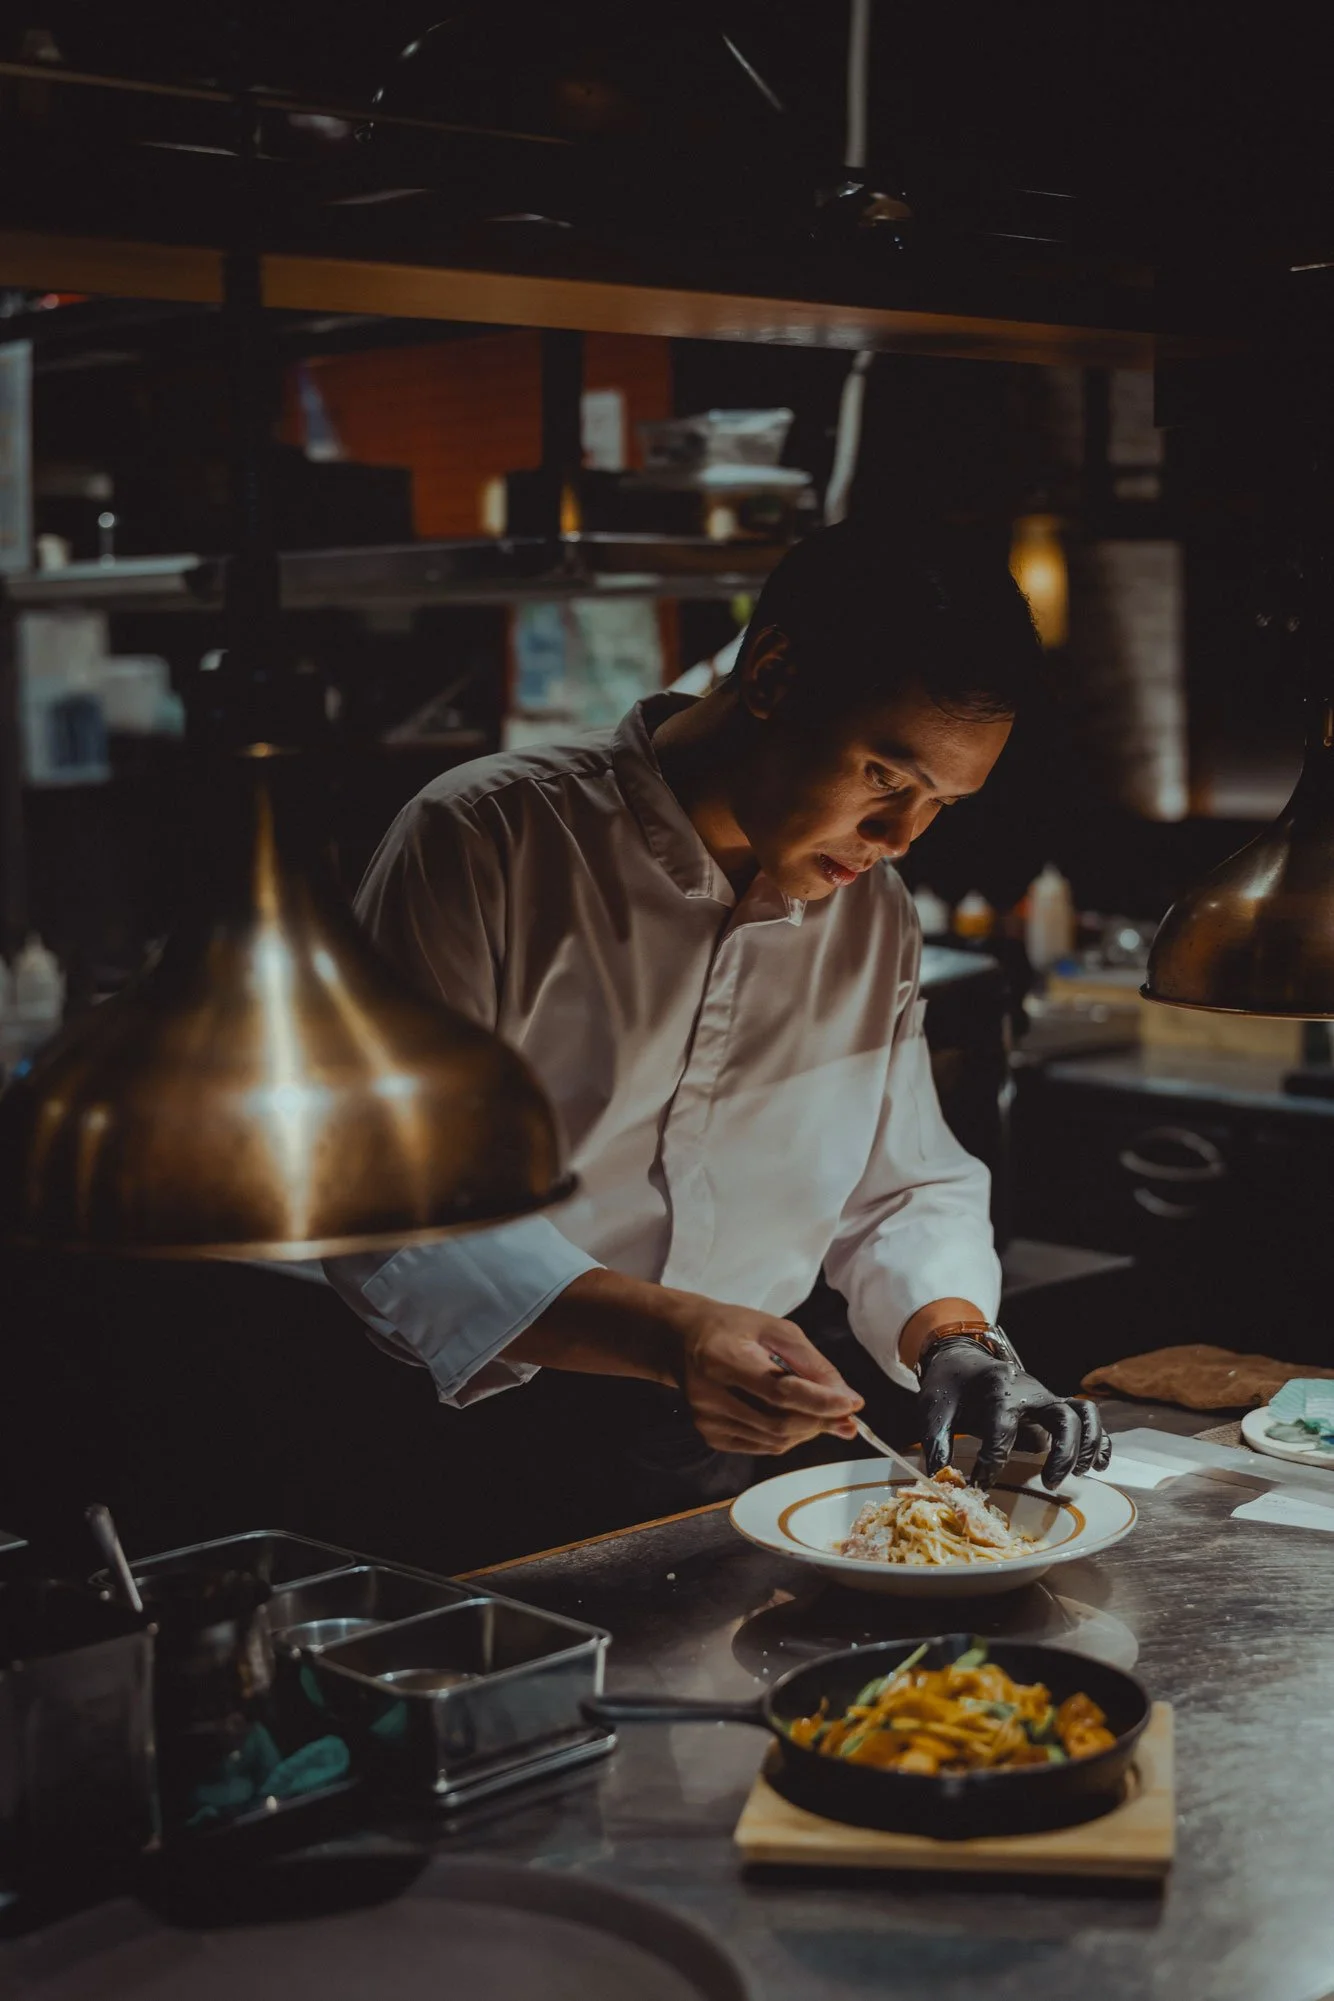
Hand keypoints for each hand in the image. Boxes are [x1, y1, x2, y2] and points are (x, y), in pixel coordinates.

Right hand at [673, 1297, 863, 1454]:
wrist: (684, 1340)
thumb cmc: (735, 1329)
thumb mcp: (777, 1330)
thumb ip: (813, 1364)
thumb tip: (847, 1400)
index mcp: (723, 1357)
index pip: (779, 1390)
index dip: (819, 1401)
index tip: (853, 1405)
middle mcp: (709, 1393)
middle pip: (779, 1421)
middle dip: (820, 1421)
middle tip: (846, 1414)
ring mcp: (706, 1419)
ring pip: (774, 1440)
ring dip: (807, 1430)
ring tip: (820, 1412)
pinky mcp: (709, 1434)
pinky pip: (762, 1446)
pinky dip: (787, 1437)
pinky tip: (792, 1417)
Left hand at [916, 1335, 1109, 1489]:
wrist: (962, 1361)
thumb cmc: (949, 1387)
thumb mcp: (934, 1409)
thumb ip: (936, 1442)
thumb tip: (940, 1478)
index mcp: (998, 1389)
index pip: (1002, 1428)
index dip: (991, 1462)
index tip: (978, 1484)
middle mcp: (1030, 1391)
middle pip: (1063, 1417)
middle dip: (1063, 1453)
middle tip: (1048, 1484)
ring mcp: (1045, 1397)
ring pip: (1082, 1415)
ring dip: (1086, 1446)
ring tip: (1079, 1474)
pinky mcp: (1053, 1406)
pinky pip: (1087, 1418)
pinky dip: (1097, 1441)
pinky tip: (1097, 1466)